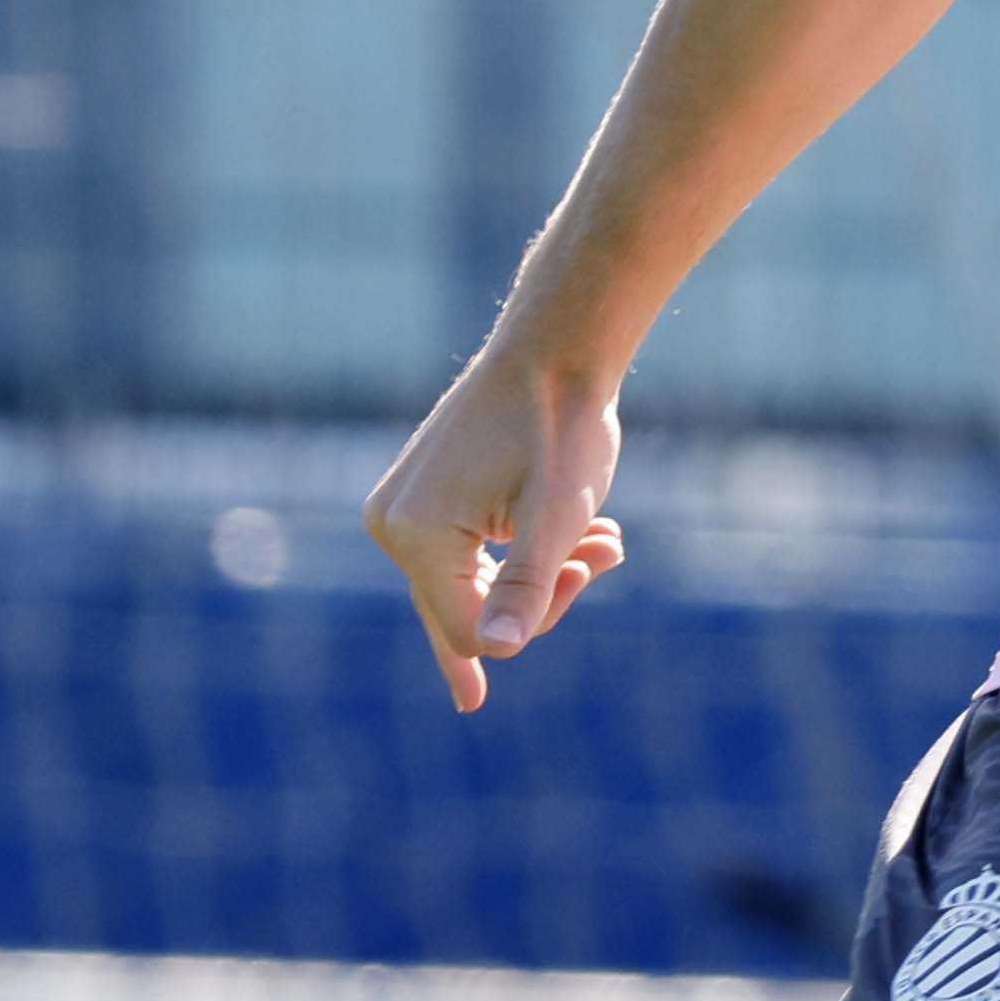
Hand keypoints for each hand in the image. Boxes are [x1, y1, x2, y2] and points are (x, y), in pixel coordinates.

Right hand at [363, 354, 627, 713]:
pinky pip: (469, 552)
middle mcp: (393, 526)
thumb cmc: (561, 429)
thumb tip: (496, 651)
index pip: (469, 631)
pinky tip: (585, 532)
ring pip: (475, 580)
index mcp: (416, 535)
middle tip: (604, 554)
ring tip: (606, 540)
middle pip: (467, 610)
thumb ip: (525, 588)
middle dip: (544, 595)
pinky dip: (525, 550)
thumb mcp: (555, 518)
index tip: (588, 567)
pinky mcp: (423, 496)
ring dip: (545, 571)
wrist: (556, 349)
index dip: (538, 617)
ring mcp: (403, 510)